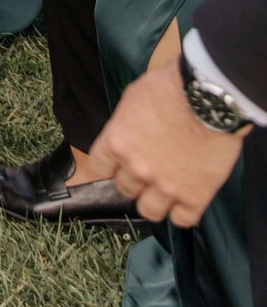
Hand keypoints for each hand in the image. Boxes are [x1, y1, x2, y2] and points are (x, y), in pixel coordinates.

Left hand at [91, 63, 247, 226]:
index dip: (110, 165)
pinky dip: (183, 211)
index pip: (99, 167)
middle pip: (124, 188)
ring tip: (165, 189)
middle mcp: (136, 168)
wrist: (207, 96)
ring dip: (155, 200)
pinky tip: (186, 198)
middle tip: (148, 169)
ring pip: (149, 211)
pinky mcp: (194, 197)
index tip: (118, 163)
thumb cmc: (170, 87)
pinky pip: (182, 220)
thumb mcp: (133, 97)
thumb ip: (125, 123)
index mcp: (117, 142)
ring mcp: (165, 186)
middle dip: (134, 179)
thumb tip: (126, 132)